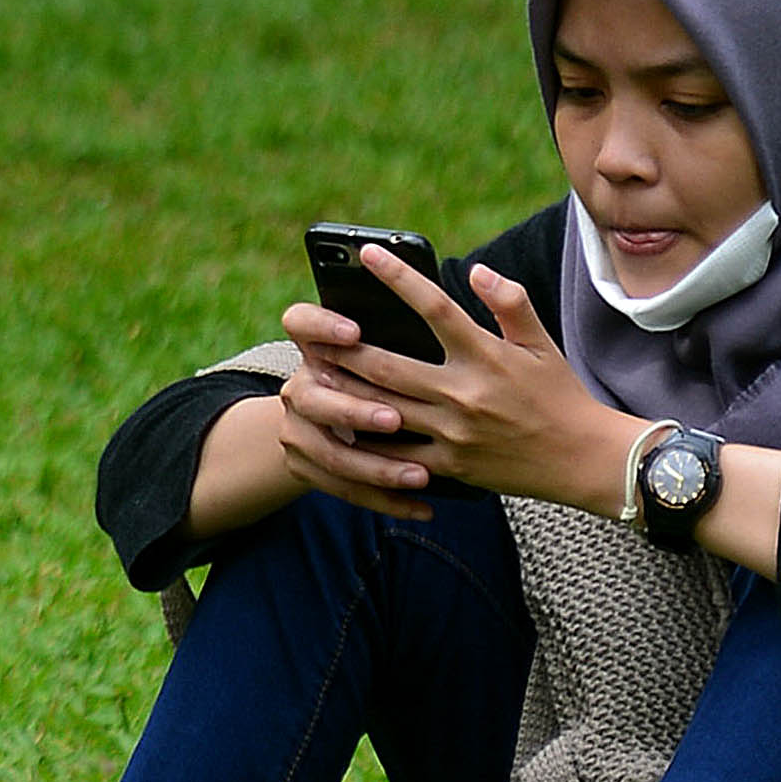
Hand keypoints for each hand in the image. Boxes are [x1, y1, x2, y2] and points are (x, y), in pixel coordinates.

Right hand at [264, 262, 446, 524]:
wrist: (304, 417)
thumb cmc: (361, 362)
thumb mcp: (398, 335)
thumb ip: (427, 308)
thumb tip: (479, 273)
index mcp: (323, 343)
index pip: (302, 322)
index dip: (322, 327)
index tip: (355, 331)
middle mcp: (305, 381)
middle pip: (323, 394)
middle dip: (359, 408)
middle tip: (398, 418)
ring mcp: (301, 425)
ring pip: (336, 451)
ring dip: (377, 463)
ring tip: (419, 472)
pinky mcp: (307, 464)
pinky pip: (345, 487)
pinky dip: (387, 500)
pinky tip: (424, 508)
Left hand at [310, 247, 635, 513]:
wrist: (584, 460)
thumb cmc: (561, 396)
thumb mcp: (542, 344)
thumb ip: (510, 303)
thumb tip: (477, 270)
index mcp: (487, 357)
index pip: (435, 308)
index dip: (399, 278)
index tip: (369, 255)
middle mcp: (465, 394)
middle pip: (389, 365)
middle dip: (346, 348)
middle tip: (314, 331)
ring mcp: (454, 433)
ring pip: (383, 409)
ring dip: (345, 391)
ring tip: (315, 373)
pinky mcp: (450, 465)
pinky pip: (397, 454)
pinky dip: (366, 440)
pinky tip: (340, 426)